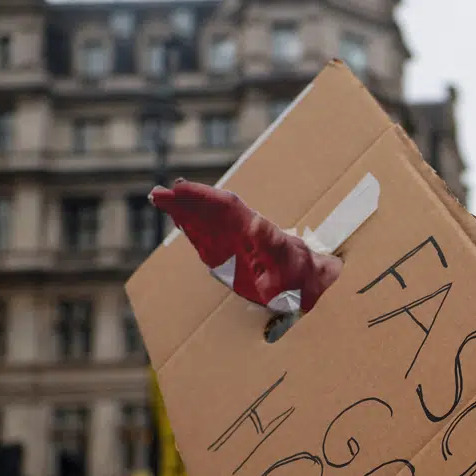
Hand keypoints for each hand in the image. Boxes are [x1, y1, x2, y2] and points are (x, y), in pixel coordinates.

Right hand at [148, 180, 341, 310]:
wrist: (316, 287)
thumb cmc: (307, 276)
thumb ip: (274, 245)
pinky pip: (209, 240)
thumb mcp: (292, 264)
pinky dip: (193, 230)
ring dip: (184, 212)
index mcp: (257, 231)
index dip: (203, 196)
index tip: (181, 188)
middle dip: (186, 201)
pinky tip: (179, 220)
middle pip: (211, 211)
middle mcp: (245, 232)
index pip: (227, 207)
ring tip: (161, 200)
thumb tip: (257, 223)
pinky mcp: (234, 259)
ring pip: (207, 223)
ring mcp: (238, 244)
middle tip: (159, 193)